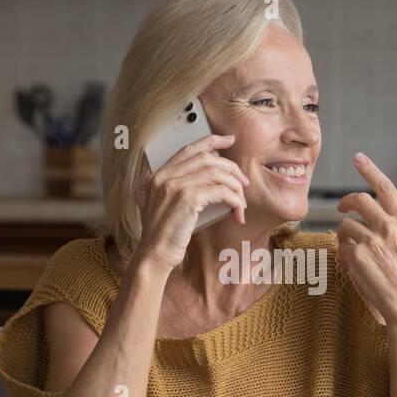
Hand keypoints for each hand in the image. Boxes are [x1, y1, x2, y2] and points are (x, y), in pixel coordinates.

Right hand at [133, 134, 248, 272]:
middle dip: (230, 167)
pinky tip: (238, 212)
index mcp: (157, 175)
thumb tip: (211, 180)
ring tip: (242, 202)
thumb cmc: (162, 236)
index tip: (229, 140)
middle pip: (207, 158)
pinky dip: (235, 201)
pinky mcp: (187, 199)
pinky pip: (221, 191)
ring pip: (217, 173)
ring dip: (235, 187)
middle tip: (243, 182)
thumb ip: (174, 189)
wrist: (153, 255)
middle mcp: (163, 176)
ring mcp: (174, 186)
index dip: (211, 141)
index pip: (188, 149)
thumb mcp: (162, 207)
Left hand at [336, 153, 396, 330]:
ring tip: (353, 247)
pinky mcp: (357, 256)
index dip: (370, 169)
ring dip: (345, 234)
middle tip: (342, 207)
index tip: (359, 158)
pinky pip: (342, 246)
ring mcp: (371, 241)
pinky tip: (353, 264)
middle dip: (346, 201)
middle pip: (359, 200)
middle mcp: (388, 227)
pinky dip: (344, 253)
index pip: (385, 187)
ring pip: (346, 225)